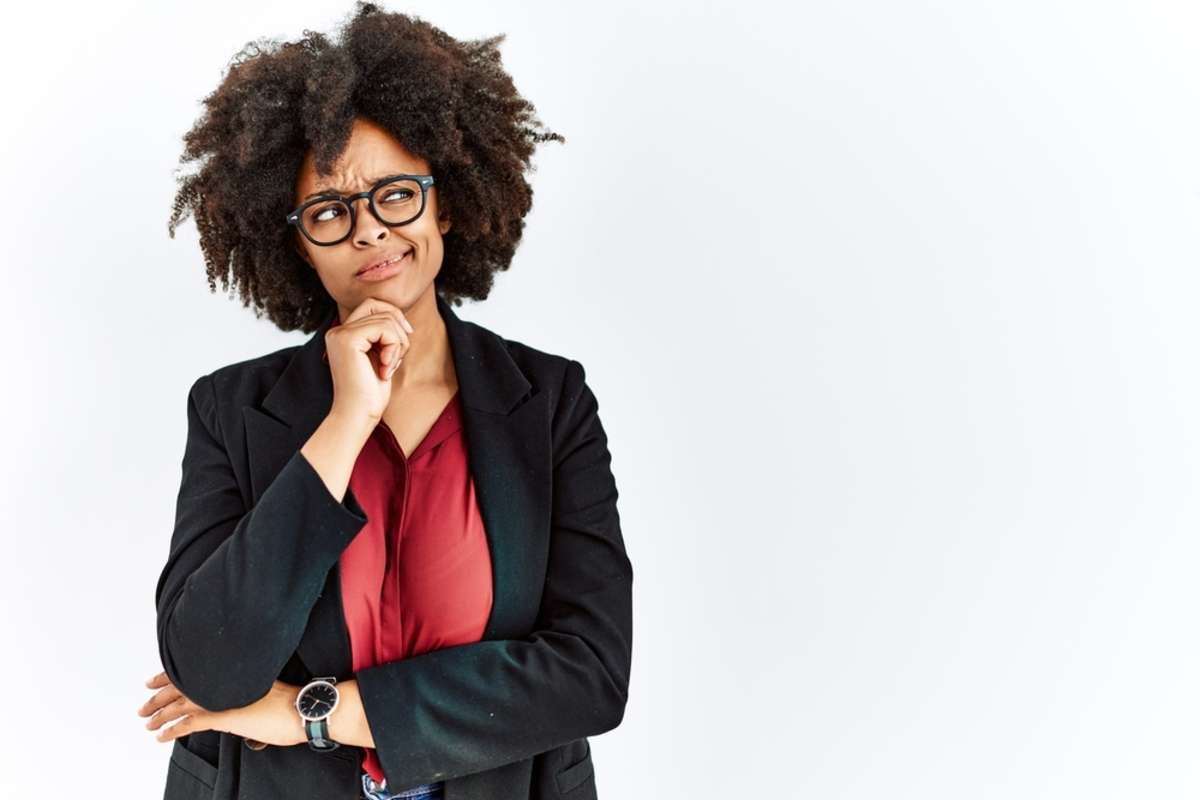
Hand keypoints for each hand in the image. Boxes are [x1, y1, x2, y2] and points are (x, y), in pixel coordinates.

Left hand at [137, 670, 305, 748]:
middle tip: (143, 706)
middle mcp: (222, 681)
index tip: (153, 680)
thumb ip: (244, 689)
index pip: (191, 670)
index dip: (168, 675)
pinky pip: (189, 724)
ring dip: (160, 715)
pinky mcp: (224, 717)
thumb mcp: (264, 686)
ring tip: (148, 722)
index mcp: (230, 672)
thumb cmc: (290, 700)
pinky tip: (162, 736)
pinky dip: (172, 730)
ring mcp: (222, 698)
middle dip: (157, 697)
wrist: (303, 708)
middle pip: (180, 686)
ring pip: (180, 704)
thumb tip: (234, 698)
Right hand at [326, 297, 414, 422]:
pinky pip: (385, 328)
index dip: (394, 316)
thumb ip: (384, 336)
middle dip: (398, 329)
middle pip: (378, 306)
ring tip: (390, 366)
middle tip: (397, 356)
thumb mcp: (380, 357)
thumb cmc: (370, 392)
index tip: (406, 336)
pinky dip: (394, 348)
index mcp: (342, 334)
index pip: (372, 305)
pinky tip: (386, 368)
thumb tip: (401, 319)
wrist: (357, 415)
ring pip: (386, 319)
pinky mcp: (348, 340)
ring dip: (398, 343)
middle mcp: (337, 331)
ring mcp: (340, 334)